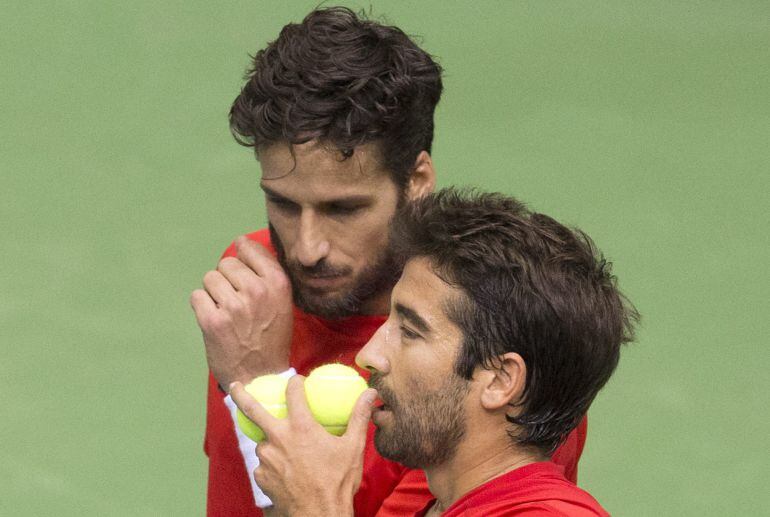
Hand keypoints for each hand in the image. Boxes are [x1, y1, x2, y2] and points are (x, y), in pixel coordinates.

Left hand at [191, 236, 292, 387]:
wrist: (259, 376)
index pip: (249, 249)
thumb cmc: (271, 337)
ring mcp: (233, 306)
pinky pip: (197, 296)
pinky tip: (214, 319)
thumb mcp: (282, 301)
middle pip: (226, 263)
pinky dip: (202, 307)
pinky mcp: (211, 320)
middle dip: (227, 278)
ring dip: (214, 293)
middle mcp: (256, 291)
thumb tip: (242, 242)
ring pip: (210, 278)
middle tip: (236, 300)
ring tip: (226, 311)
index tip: (242, 271)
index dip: (242, 258)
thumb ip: (267, 272)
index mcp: (278, 283)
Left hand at [230, 376, 376, 516]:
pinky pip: (264, 464)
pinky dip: (272, 463)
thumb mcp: (353, 447)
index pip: (293, 393)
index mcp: (301, 427)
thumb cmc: (338, 481)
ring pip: (263, 442)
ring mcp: (266, 459)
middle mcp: (278, 439)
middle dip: (241, 395)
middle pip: (253, 410)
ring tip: (287, 450)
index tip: (297, 381)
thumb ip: (359, 417)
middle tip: (234, 385)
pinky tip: (286, 471)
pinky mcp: (261, 476)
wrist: (319, 515)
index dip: (294, 383)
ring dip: (271, 441)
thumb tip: (371, 394)